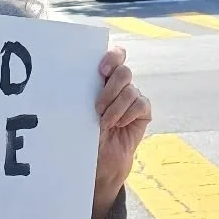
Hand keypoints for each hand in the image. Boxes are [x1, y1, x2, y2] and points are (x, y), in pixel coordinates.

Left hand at [92, 46, 150, 218]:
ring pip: (131, 89)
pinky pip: (141, 104)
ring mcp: (132, 98)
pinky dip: (128, 114)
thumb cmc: (83, 135)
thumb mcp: (80, 111)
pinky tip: (119, 126)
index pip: (115, 55)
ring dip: (116, 107)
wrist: (98, 163)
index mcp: (103, 79)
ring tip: (104, 123)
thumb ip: (85, 92)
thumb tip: (76, 77)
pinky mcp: (143, 112)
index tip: (101, 70)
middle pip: (123, 71)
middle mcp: (119, 85)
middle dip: (110, 88)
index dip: (112, 57)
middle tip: (97, 107)